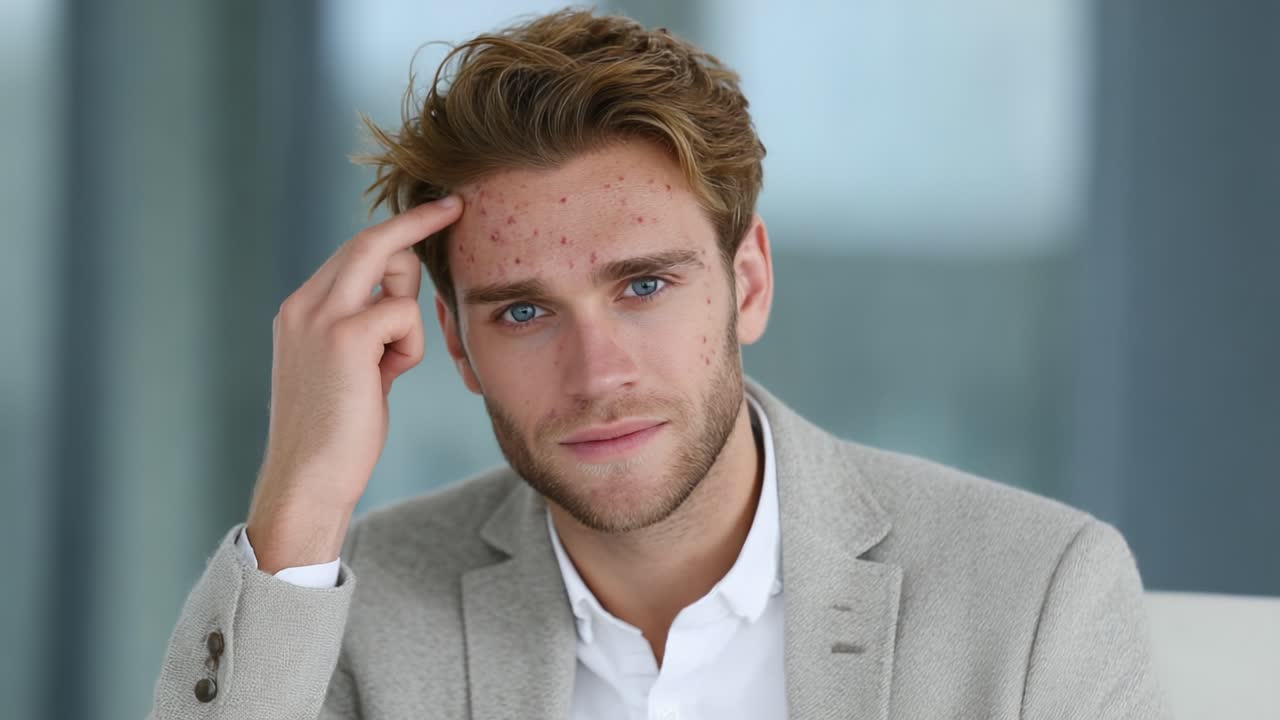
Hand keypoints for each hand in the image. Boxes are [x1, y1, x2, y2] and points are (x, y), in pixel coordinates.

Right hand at [245, 195, 463, 572]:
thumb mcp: (352, 369)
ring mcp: (320, 315)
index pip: (352, 253)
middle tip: (456, 205)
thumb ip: (368, 331)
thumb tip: (399, 304)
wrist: (307, 480)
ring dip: (409, 321)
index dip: (393, 234)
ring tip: (386, 371)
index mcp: (302, 311)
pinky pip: (403, 314)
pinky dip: (409, 347)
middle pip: (370, 240)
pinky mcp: (345, 334)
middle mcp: (304, 304)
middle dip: (416, 223)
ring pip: (390, 268)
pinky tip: (386, 381)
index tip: (429, 214)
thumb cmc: (338, 434)